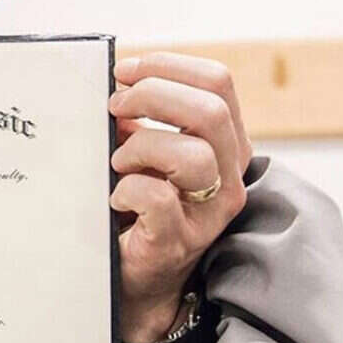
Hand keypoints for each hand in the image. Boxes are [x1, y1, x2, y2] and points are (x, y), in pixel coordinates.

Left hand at [108, 52, 251, 342]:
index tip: (125, 71)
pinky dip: (127, 189)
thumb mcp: (147, 151)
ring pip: (192, 155)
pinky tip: (115, 197)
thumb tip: (113, 84)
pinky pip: (158, 199)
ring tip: (118, 162)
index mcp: (224, 142)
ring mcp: (209, 211)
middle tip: (115, 107)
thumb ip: (140, 117)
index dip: (168, 66)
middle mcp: (229, 174)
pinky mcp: (179, 240)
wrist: (137, 276)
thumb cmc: (138, 204)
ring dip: (141, 146)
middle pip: (210, 111)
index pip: (218, 82)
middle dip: (152, 94)